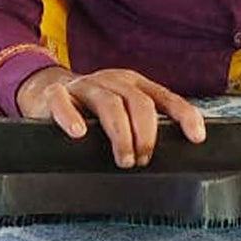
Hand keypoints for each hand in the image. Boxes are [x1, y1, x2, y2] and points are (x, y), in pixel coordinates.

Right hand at [15, 66, 206, 167]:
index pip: (165, 97)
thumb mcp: (122, 111)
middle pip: (138, 101)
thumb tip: (174, 152)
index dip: (184, 115)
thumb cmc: (90, 109)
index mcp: (133, 84)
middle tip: (144, 159)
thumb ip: (143, 126)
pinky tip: (79, 133)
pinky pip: (63, 101)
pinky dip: (71, 116)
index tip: (197, 137)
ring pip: (108, 103)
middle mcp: (112, 81)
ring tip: (125, 159)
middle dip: (146, 133)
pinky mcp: (55, 94)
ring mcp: (84, 86)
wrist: (44, 92)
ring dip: (120, 134)